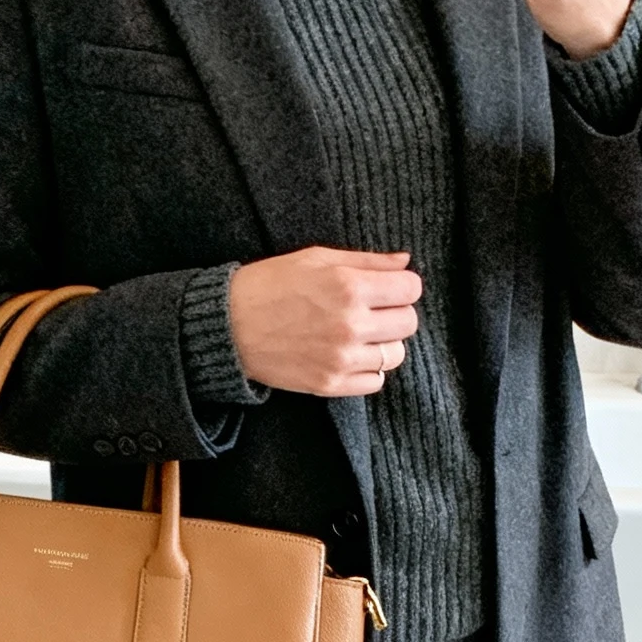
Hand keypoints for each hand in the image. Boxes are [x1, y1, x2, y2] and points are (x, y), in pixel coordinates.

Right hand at [229, 246, 421, 396]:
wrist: (230, 326)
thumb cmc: (271, 284)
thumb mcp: (317, 258)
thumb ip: (366, 260)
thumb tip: (405, 262)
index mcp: (349, 287)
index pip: (411, 289)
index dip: (402, 286)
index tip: (389, 287)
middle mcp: (350, 325)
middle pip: (408, 323)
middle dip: (395, 312)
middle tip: (372, 309)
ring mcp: (341, 358)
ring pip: (395, 354)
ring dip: (383, 342)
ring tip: (359, 333)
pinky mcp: (330, 384)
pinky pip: (375, 381)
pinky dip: (368, 369)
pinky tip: (349, 354)